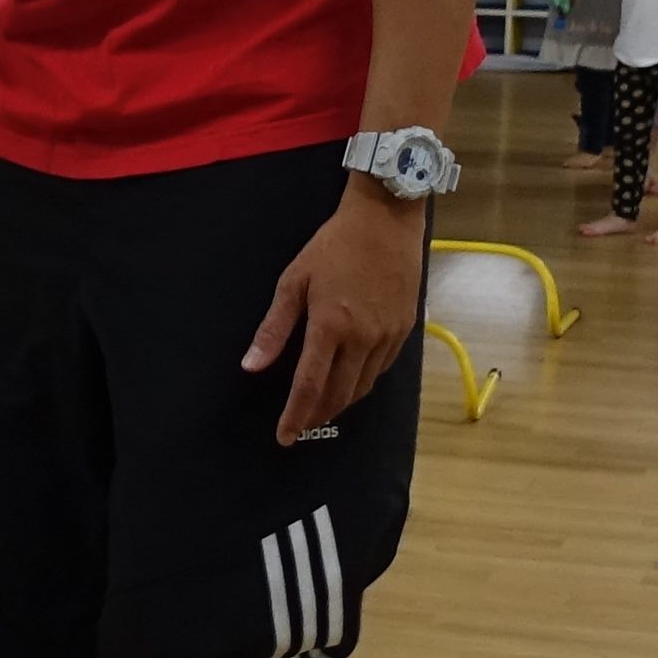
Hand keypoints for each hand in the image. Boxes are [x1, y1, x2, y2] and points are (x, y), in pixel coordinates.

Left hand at [243, 184, 426, 439]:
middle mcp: (363, 338)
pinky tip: (350, 380)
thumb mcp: (294, 280)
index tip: (284, 437)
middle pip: (339, 395)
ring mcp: (388, 336)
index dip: (295, 416)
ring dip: (341, 402)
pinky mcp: (405, 330)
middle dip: (318, 415)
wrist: (386, 220)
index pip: (310, 386)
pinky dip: (362, 382)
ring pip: (363, 386)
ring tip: (322, 406)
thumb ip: (274, 329)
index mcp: (331, 326)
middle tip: (301, 424)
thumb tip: (252, 365)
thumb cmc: (335, 245)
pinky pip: (381, 369)